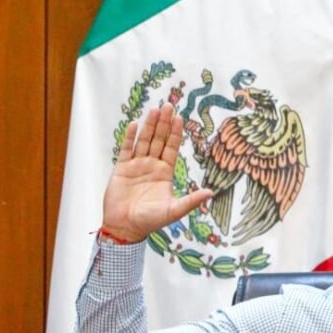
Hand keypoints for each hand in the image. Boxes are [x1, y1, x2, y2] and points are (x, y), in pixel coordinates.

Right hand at [100, 104, 212, 241]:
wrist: (125, 227)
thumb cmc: (150, 221)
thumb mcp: (174, 210)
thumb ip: (191, 200)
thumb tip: (211, 192)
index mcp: (165, 173)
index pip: (171, 148)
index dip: (175, 133)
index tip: (180, 118)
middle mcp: (151, 166)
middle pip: (158, 140)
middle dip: (163, 123)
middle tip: (169, 105)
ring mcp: (136, 166)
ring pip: (144, 141)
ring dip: (149, 126)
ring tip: (155, 110)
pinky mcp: (121, 169)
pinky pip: (126, 149)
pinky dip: (130, 137)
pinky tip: (135, 124)